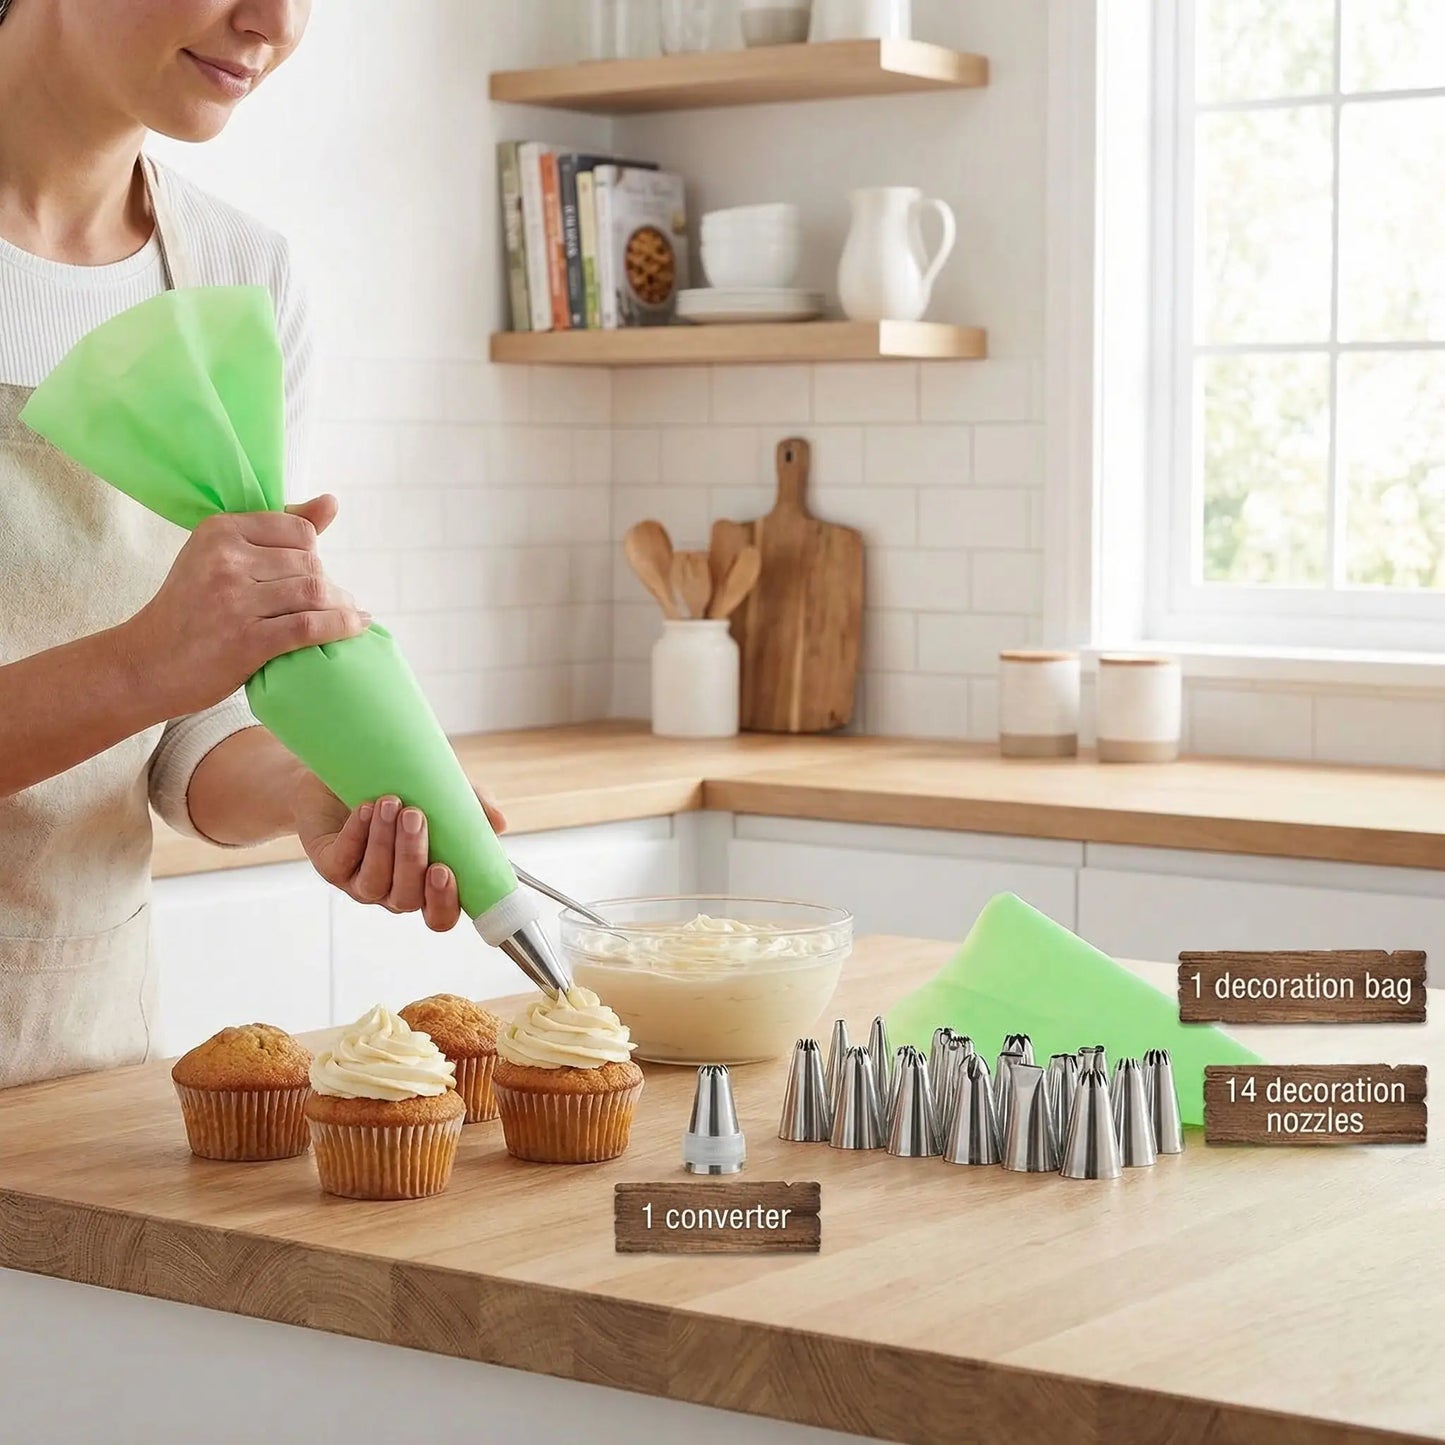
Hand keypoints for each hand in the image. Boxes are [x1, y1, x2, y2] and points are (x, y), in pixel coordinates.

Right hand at [120, 495, 368, 717]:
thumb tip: (331, 502)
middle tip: (334, 602)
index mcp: (219, 530)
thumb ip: (275, 529)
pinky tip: (355, 626)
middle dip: (329, 584)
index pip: (298, 531)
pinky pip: (310, 625)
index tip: (310, 575)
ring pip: (314, 592)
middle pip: (310, 563)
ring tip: (347, 614)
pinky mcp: (246, 639)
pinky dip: (341, 626)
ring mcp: (234, 600)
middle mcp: (225, 559)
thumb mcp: (219, 557)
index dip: (313, 554)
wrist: (148, 664)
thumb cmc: (191, 610)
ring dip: (340, 606)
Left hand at [294, 771, 508, 931]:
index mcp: (425, 883)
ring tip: (390, 803)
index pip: (440, 916)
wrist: (341, 773)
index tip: (445, 869)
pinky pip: (344, 862)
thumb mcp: (438, 793)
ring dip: (385, 843)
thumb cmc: (397, 789)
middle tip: (415, 815)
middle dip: (412, 857)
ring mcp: (360, 882)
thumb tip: (499, 822)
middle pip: (407, 898)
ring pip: (376, 882)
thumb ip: (470, 808)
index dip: (444, 903)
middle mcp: (394, 890)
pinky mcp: (331, 867)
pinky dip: (356, 835)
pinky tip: (365, 809)